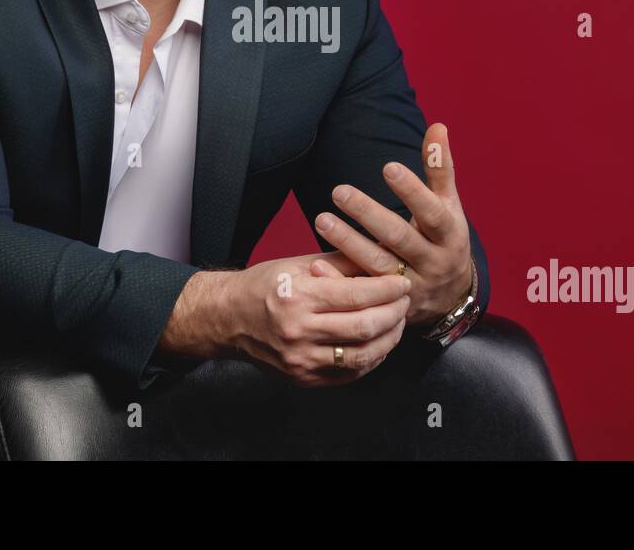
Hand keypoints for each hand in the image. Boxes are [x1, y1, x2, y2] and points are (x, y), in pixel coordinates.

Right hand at [225, 252, 410, 387]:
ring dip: (388, 339)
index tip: (402, 282)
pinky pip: (349, 373)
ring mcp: (301, 360)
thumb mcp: (298, 264)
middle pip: (364, 327)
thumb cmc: (263, 287)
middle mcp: (298, 331)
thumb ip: (340, 262)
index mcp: (297, 297)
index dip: (387, 289)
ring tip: (397, 322)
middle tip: (405, 301)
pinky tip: (379, 344)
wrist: (228, 319)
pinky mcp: (304, 378)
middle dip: (394, 313)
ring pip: (361, 355)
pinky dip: (371, 359)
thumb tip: (380, 256)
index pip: (356, 295)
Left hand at [311, 122, 473, 330]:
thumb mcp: (449, 205)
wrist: (451, 296)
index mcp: (449, 234)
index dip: (412, 191)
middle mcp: (432, 260)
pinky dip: (339, 279)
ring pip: (377, 265)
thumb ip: (440, 168)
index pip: (432, 211)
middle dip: (369, 214)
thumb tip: (437, 126)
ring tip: (321, 219)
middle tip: (339, 191)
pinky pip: (362, 292)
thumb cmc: (445, 237)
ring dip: (348, 243)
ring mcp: (409, 285)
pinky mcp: (388, 303)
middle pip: (399, 237)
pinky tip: (316, 265)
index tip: (388, 167)